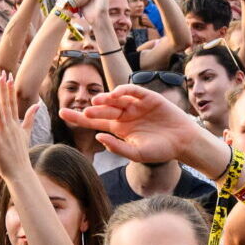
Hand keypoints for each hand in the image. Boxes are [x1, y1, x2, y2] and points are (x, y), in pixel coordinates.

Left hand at [60, 85, 217, 170]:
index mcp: (119, 129)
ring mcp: (136, 105)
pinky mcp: (148, 97)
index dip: (78, 117)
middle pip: (102, 110)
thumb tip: (98, 138)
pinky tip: (116, 94)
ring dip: (106, 99)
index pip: (94, 122)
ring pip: (116, 99)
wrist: (183, 143)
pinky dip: (124, 91)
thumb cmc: (161, 150)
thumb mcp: (137, 154)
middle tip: (85, 111)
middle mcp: (125, 115)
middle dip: (92, 110)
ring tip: (97, 103)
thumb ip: (117, 147)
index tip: (61, 113)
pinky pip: (133, 91)